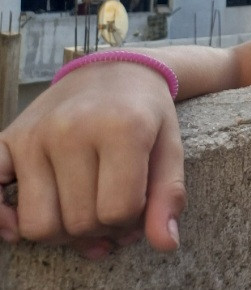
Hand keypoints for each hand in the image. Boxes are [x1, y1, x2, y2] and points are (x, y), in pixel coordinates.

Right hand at [0, 61, 186, 258]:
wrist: (115, 70)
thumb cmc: (146, 113)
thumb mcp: (170, 148)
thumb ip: (169, 196)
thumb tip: (165, 244)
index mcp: (121, 128)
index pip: (117, 211)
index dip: (131, 220)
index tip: (138, 203)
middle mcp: (72, 129)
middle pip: (78, 223)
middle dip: (101, 227)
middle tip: (114, 208)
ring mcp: (35, 135)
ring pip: (38, 224)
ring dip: (63, 231)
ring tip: (85, 209)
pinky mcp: (8, 140)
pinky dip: (3, 219)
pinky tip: (22, 221)